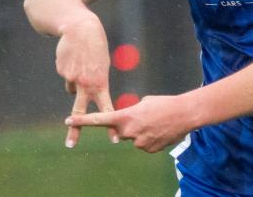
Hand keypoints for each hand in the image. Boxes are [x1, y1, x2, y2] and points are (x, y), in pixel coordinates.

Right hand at [55, 18, 116, 147]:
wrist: (80, 27)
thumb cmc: (96, 47)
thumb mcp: (102, 65)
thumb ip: (94, 82)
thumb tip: (74, 93)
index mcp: (100, 83)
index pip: (106, 108)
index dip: (110, 125)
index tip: (114, 140)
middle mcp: (85, 83)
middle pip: (80, 112)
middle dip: (75, 130)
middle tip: (71, 145)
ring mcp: (71, 78)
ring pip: (71, 88)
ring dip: (75, 80)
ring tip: (81, 62)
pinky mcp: (61, 70)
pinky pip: (66, 75)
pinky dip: (69, 68)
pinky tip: (73, 56)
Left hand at [66, 95, 193, 152]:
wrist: (184, 114)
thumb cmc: (164, 104)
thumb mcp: (143, 102)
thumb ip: (130, 113)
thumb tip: (126, 121)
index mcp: (126, 116)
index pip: (99, 119)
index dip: (82, 121)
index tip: (68, 120)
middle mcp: (129, 131)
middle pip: (120, 131)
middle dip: (127, 125)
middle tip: (144, 117)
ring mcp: (139, 143)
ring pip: (132, 138)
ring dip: (140, 132)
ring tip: (156, 123)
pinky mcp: (148, 149)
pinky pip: (143, 144)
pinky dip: (149, 138)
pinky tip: (160, 131)